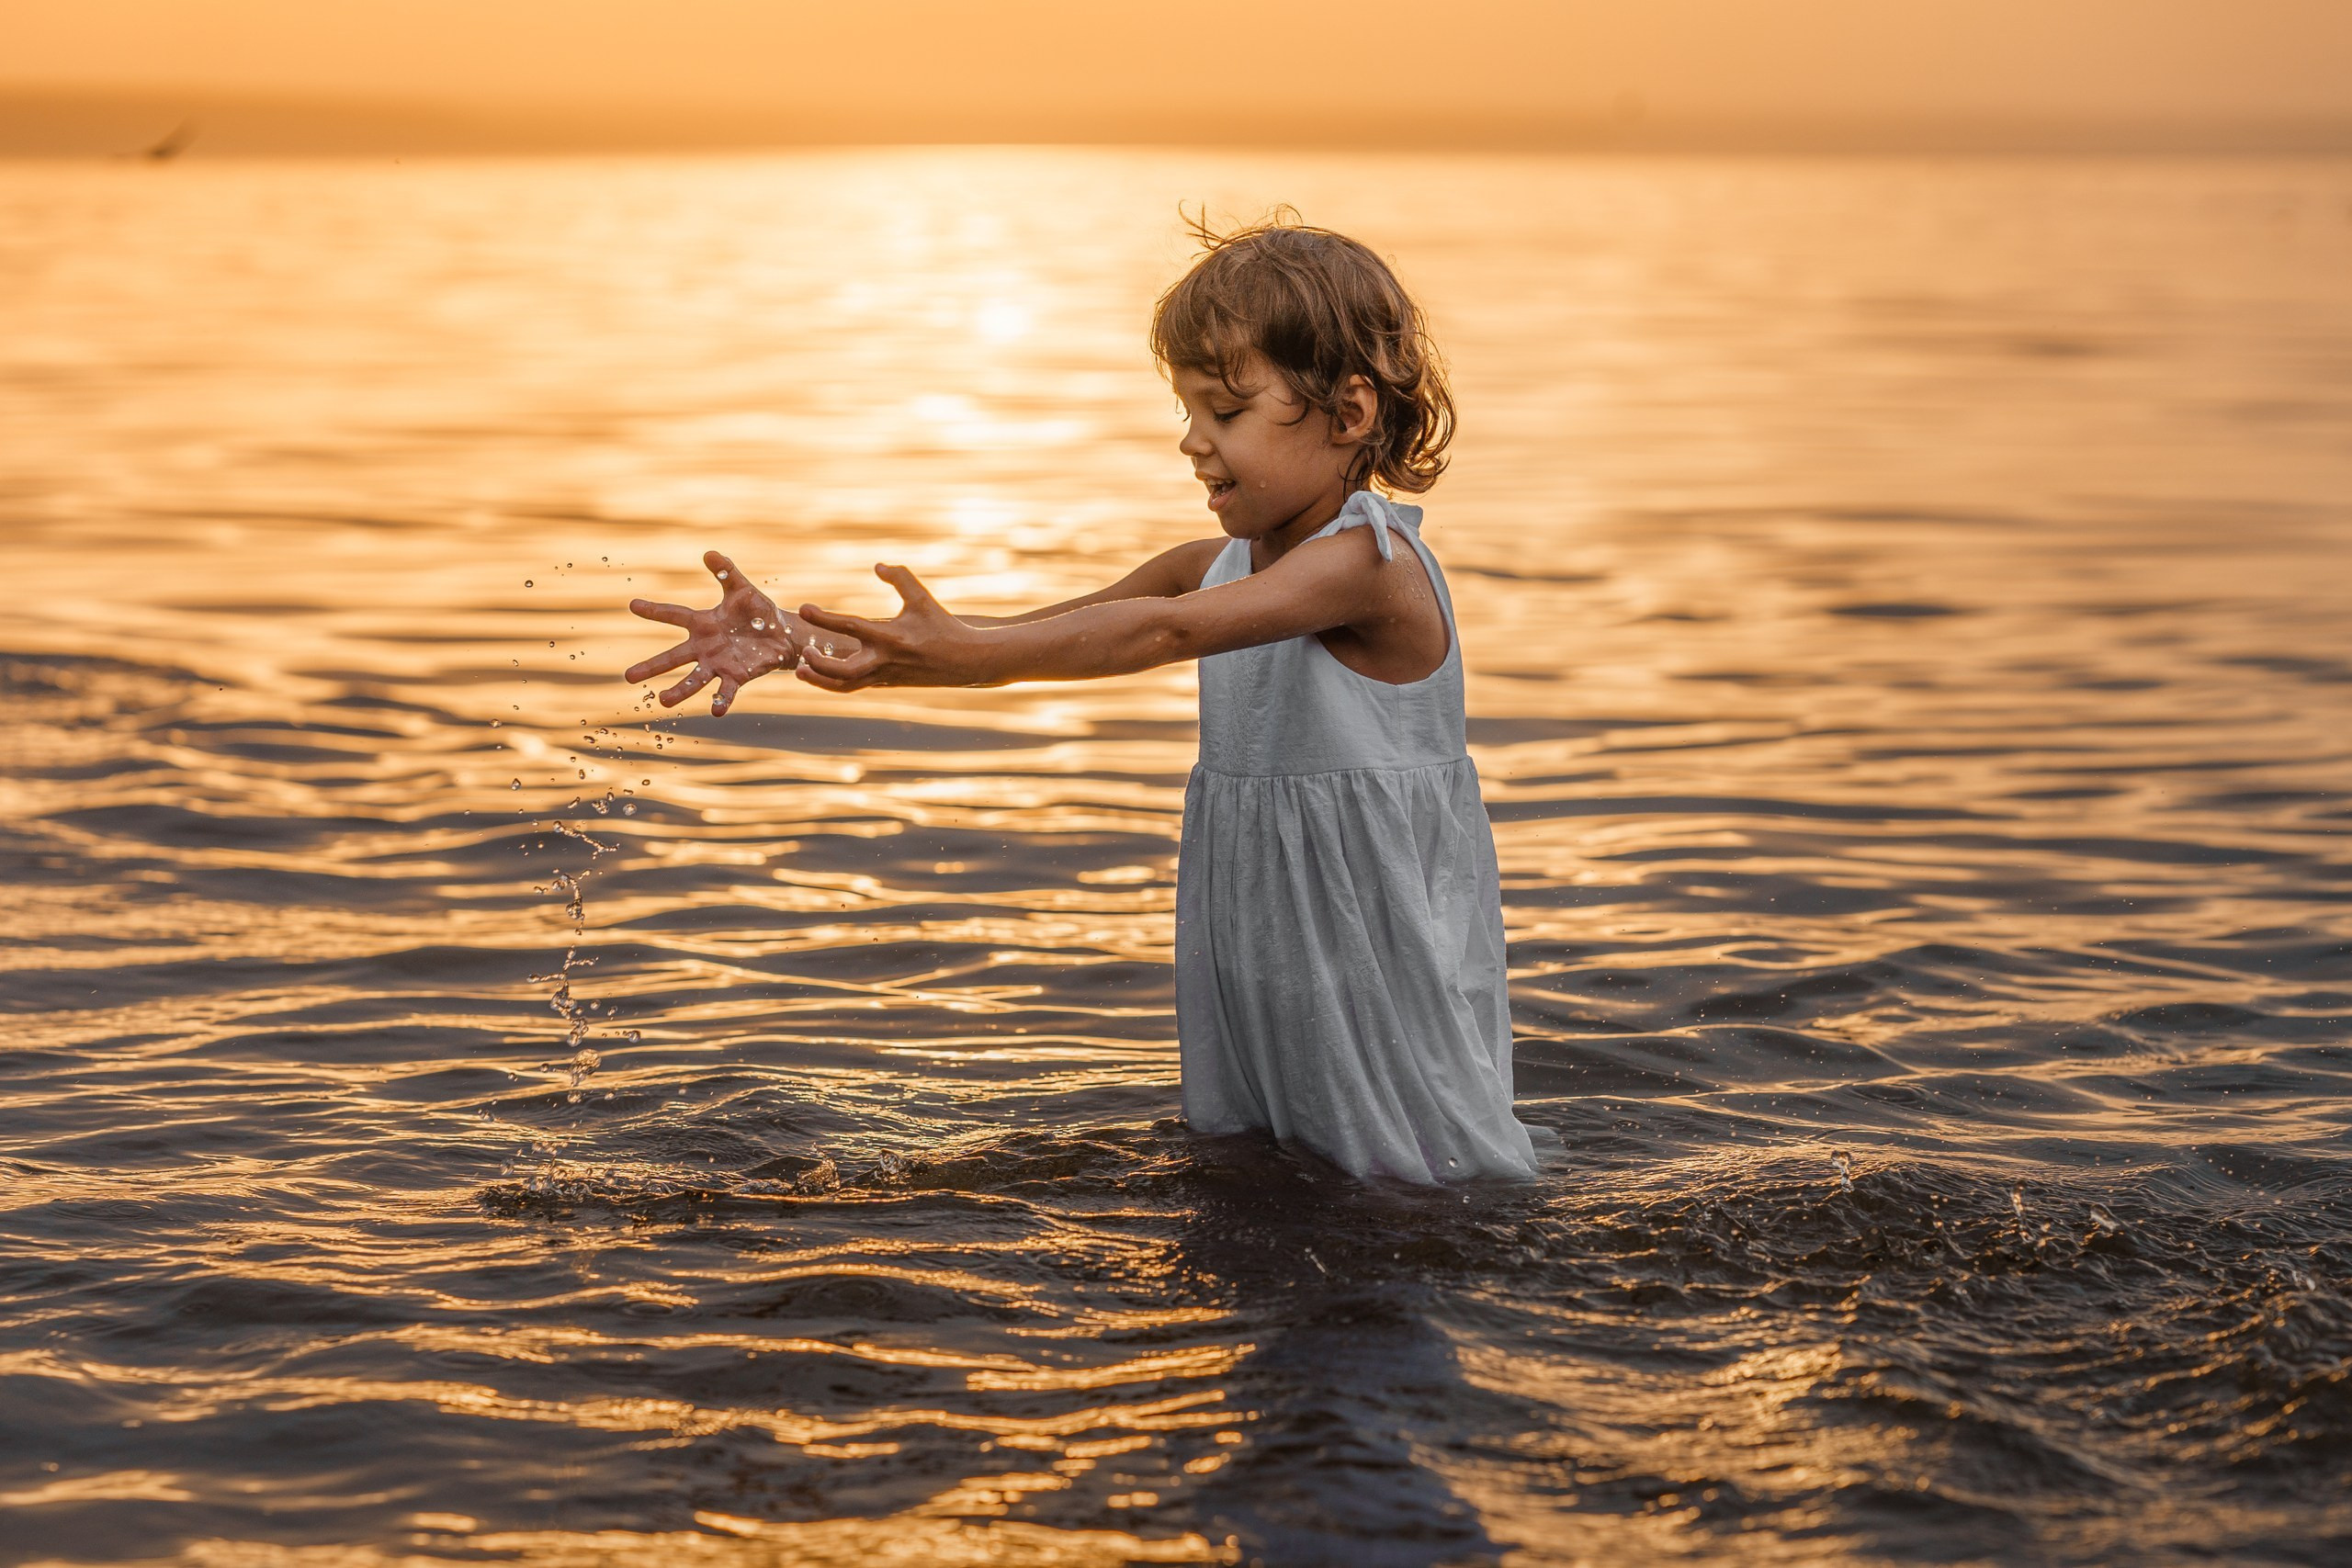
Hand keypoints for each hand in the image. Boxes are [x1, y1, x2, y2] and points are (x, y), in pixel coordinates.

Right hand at [624, 551, 821, 715]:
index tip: (632, 605)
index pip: (674, 615)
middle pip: (674, 657)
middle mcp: (705, 647)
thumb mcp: (742, 589)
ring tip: (663, 701)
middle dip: (652, 666)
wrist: (782, 636)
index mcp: (703, 624)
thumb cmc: (758, 613)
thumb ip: (726, 573)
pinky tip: (716, 711)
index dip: (654, 610)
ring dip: (680, 690)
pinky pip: (727, 690)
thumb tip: (709, 553)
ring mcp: (719, 664)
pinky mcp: (737, 675)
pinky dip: (722, 700)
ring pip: (695, 679)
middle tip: (628, 676)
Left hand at [795, 564, 984, 691]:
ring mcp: (885, 676)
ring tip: (803, 670)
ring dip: (820, 681)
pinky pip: (855, 687)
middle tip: (805, 651)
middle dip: (818, 665)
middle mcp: (884, 660)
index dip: (824, 618)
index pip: (850, 627)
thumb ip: (900, 578)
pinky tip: (823, 671)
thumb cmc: (943, 626)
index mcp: (891, 637)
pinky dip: (836, 682)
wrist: (967, 662)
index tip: (804, 609)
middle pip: (842, 672)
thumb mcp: (923, 598)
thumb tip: (877, 567)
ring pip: (845, 687)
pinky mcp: (887, 683)